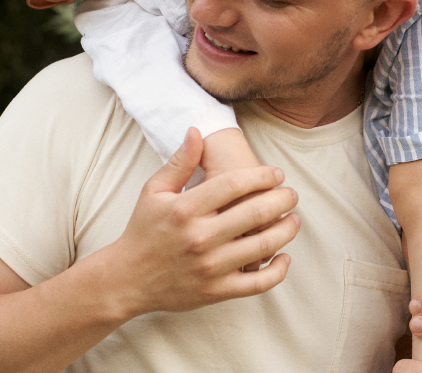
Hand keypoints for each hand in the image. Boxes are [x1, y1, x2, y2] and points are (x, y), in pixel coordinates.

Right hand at [111, 127, 300, 317]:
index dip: (262, 176)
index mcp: (186, 208)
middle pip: (255, 213)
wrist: (127, 279)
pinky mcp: (216, 290)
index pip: (235, 184)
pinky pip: (257, 283)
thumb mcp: (154, 191)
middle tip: (292, 194)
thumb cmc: (143, 230)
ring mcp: (210, 266)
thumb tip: (196, 131)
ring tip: (294, 220)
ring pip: (263, 246)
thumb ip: (179, 162)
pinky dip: (277, 271)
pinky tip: (284, 257)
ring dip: (286, 230)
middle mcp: (200, 237)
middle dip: (282, 199)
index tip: (277, 173)